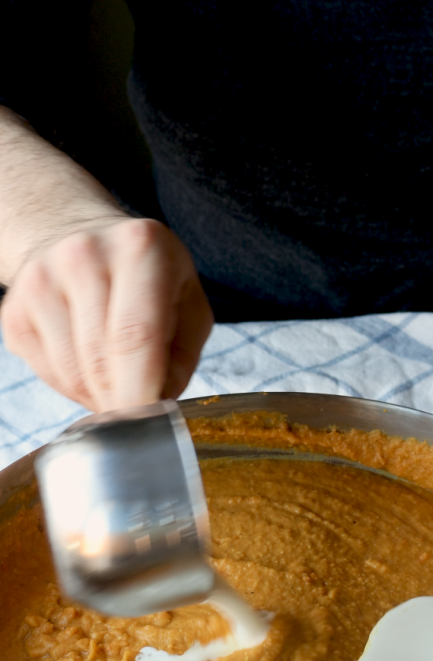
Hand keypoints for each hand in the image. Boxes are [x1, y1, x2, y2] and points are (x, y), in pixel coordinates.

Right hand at [1, 217, 212, 411]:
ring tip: (116, 374)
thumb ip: (182, 355)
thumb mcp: (187, 301)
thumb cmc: (146, 277)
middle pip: (100, 362)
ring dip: (99, 395)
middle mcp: (83, 256)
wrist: (80, 237)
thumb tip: (159, 402)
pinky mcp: (14, 309)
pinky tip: (86, 361)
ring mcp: (41, 281)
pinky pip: (47, 374)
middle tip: (139, 405)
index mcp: (139, 248)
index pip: (135, 336)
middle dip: (123, 400)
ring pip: (73, 375)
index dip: (141, 390)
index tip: (148, 422)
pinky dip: (73, 386)